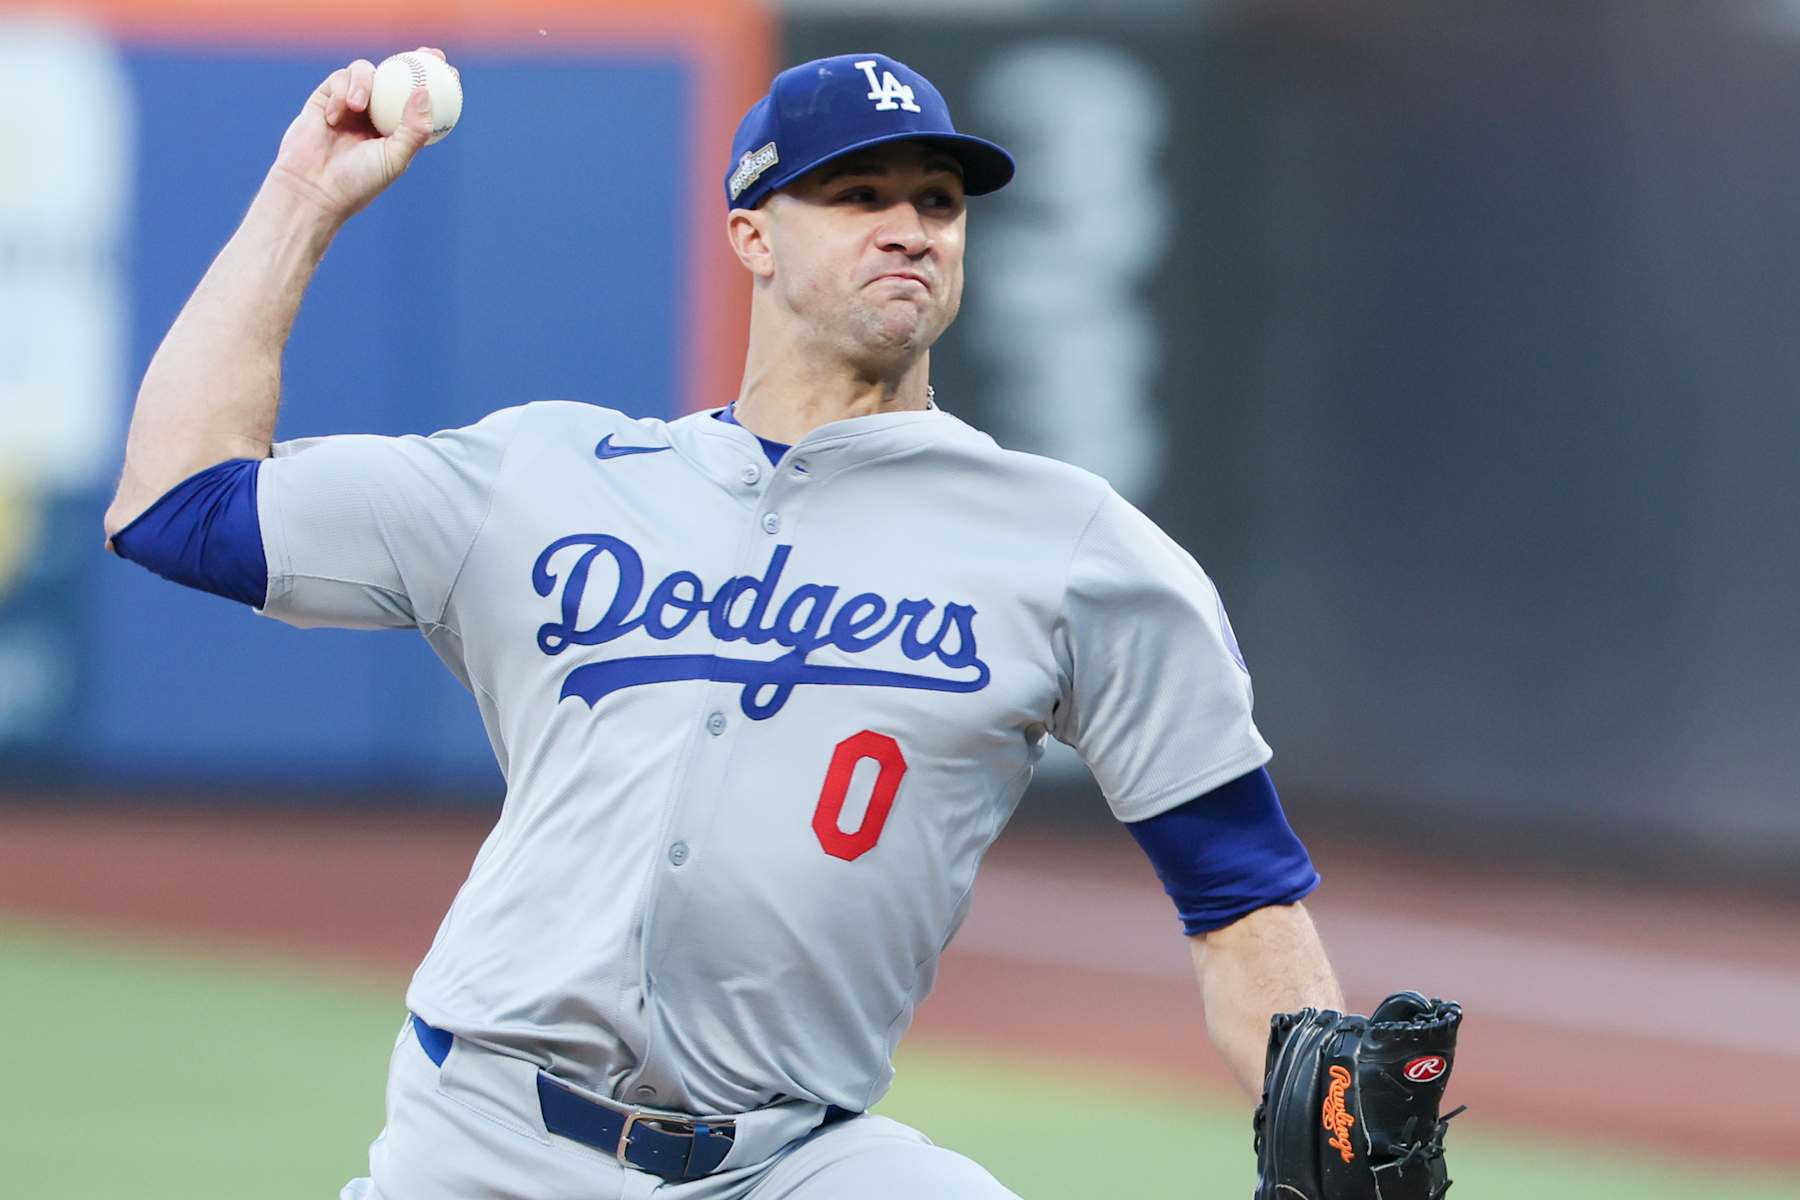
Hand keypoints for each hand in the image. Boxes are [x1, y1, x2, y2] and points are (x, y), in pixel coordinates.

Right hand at [264, 48, 455, 222]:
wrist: (312, 189)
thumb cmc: (357, 182)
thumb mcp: (394, 158)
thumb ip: (413, 129)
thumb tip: (425, 92)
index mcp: (396, 130)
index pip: (417, 100)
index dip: (433, 82)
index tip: (450, 70)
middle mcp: (375, 115)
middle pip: (395, 77)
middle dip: (412, 61)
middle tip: (425, 54)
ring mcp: (350, 105)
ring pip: (366, 73)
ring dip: (363, 83)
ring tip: (357, 106)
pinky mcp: (325, 99)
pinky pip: (339, 80)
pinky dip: (339, 94)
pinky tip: (334, 118)